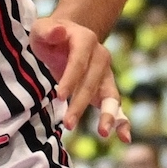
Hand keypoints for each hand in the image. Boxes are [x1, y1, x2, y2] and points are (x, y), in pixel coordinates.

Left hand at [28, 15, 128, 140]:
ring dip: (107, 114)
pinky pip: (116, 105)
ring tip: (103, 133)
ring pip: (110, 95)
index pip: (79, 62)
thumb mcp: (41, 29)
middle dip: (80, 104)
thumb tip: (59, 30)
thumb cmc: (50, 36)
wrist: (66, 37)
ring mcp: (106, 73)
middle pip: (91, 82)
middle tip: (68, 124)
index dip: (70, 79)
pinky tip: (125, 137)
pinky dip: (123, 121)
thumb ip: (47, 30)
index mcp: (85, 39)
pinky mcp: (106, 88)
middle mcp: (100, 55)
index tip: (60, 96)